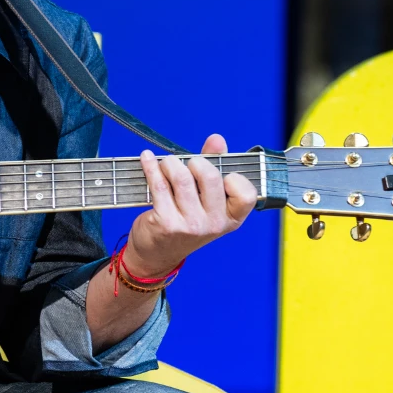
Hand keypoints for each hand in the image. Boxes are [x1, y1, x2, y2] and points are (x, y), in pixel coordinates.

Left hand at [124, 133, 256, 276]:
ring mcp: (190, 225)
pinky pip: (159, 185)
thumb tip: (217, 140)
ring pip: (182, 178)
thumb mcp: (205, 199)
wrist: (157, 253)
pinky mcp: (166, 223)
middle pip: (210, 177)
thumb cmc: (185, 221)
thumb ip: (213, 166)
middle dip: (194, 162)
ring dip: (170, 163)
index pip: (246, 194)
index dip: (234, 178)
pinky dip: (151, 167)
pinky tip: (146, 158)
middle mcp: (214, 224)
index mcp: (231, 218)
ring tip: (166, 163)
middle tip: (185, 163)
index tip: (220, 173)